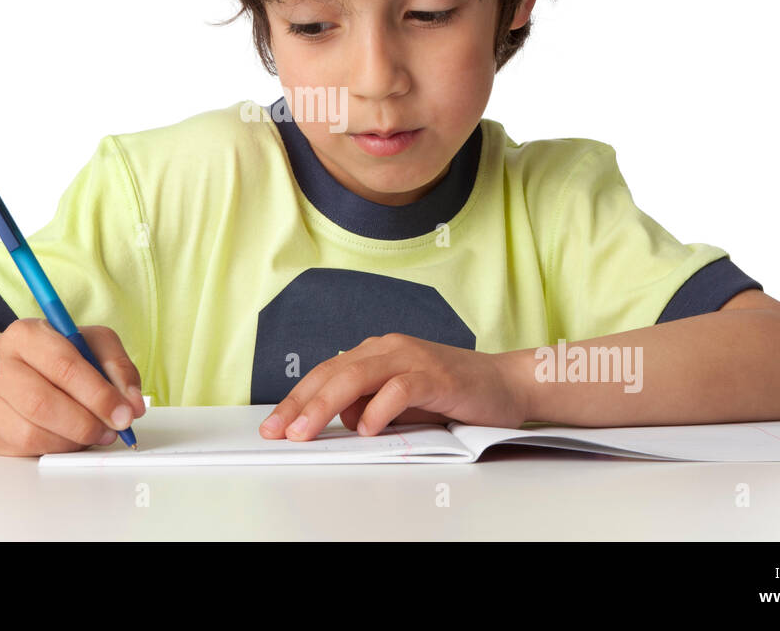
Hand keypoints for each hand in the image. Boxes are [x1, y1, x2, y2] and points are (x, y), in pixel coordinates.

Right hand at [0, 319, 145, 456]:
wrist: (14, 369)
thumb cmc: (57, 355)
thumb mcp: (93, 344)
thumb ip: (118, 368)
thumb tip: (133, 404)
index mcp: (25, 334)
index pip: (63, 365)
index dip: (98, 394)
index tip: (125, 413)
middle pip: (41, 403)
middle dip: (85, 423)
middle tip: (112, 430)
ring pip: (31, 433)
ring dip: (72, 440)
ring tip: (94, 433)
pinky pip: (25, 450)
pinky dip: (56, 449)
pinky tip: (70, 437)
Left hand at [258, 333, 529, 440]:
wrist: (506, 384)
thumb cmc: (452, 395)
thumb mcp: (401, 403)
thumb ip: (371, 405)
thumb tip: (341, 421)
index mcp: (376, 352)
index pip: (325, 374)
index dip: (295, 399)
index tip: (273, 426)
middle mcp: (389, 348)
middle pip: (333, 374)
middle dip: (300, 404)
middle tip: (279, 432)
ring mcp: (412, 358)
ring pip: (357, 377)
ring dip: (326, 406)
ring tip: (306, 432)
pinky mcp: (436, 375)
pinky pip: (399, 388)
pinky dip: (379, 409)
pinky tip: (367, 428)